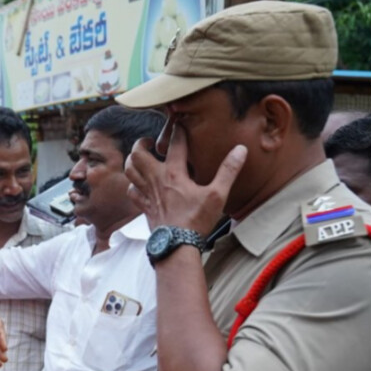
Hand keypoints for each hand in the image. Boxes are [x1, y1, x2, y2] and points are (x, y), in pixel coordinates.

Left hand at [124, 117, 245, 236]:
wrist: (177, 246)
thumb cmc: (197, 221)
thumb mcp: (217, 195)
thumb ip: (228, 171)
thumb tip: (240, 150)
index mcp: (174, 173)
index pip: (175, 143)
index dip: (178, 130)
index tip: (181, 124)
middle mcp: (156, 180)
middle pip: (138, 154)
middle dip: (141, 143)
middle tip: (149, 142)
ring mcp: (148, 194)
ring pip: (130, 171)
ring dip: (133, 161)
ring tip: (140, 157)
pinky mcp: (144, 208)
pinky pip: (132, 192)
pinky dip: (134, 185)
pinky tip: (140, 185)